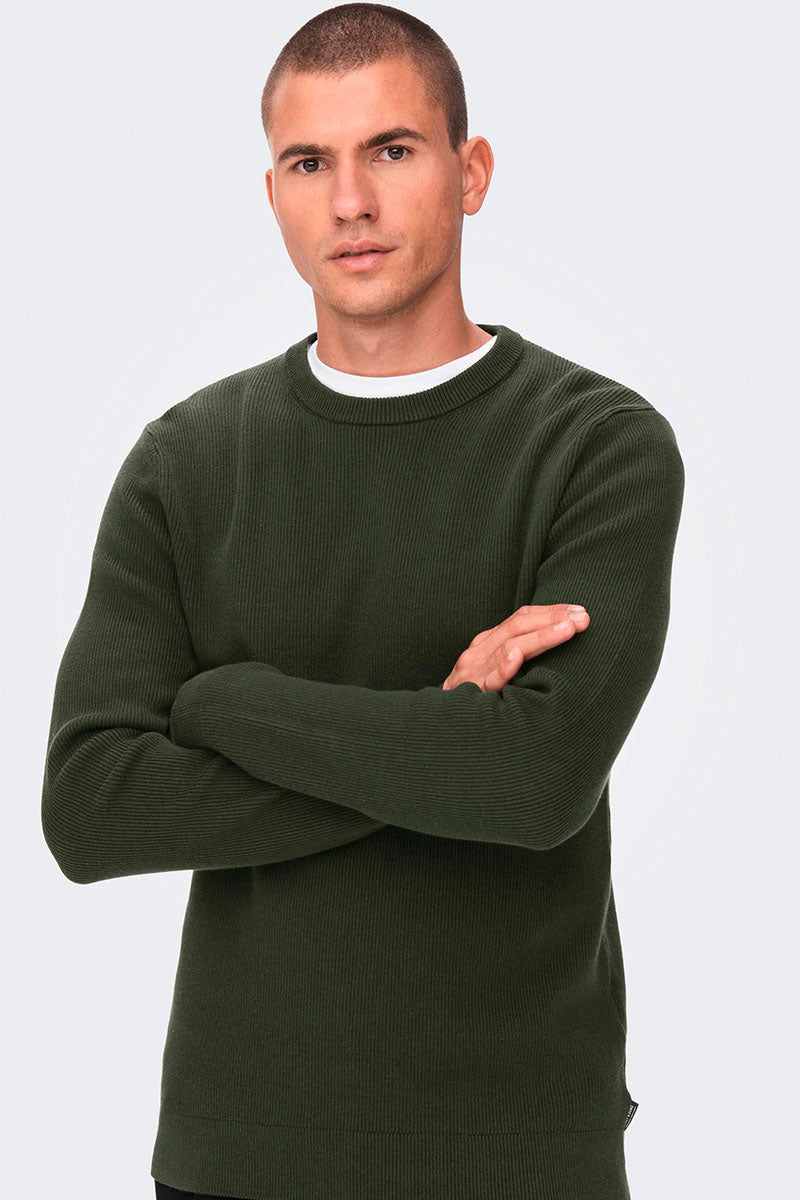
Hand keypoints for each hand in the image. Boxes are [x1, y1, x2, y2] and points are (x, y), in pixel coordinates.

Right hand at [442, 603, 589, 692]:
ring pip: (508, 648)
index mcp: (487, 643)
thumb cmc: (473, 698)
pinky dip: (502, 667)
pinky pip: (488, 681)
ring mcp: (473, 672)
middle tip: (583, 618)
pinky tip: (517, 658)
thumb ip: (518, 656)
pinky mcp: (470, 696)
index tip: (579, 611)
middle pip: (518, 626)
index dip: (551, 612)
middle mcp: (479, 652)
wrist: (439, 725)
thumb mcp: (493, 670)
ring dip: (540, 637)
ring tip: (567, 630)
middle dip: (553, 619)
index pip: (521, 618)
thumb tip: (559, 644)